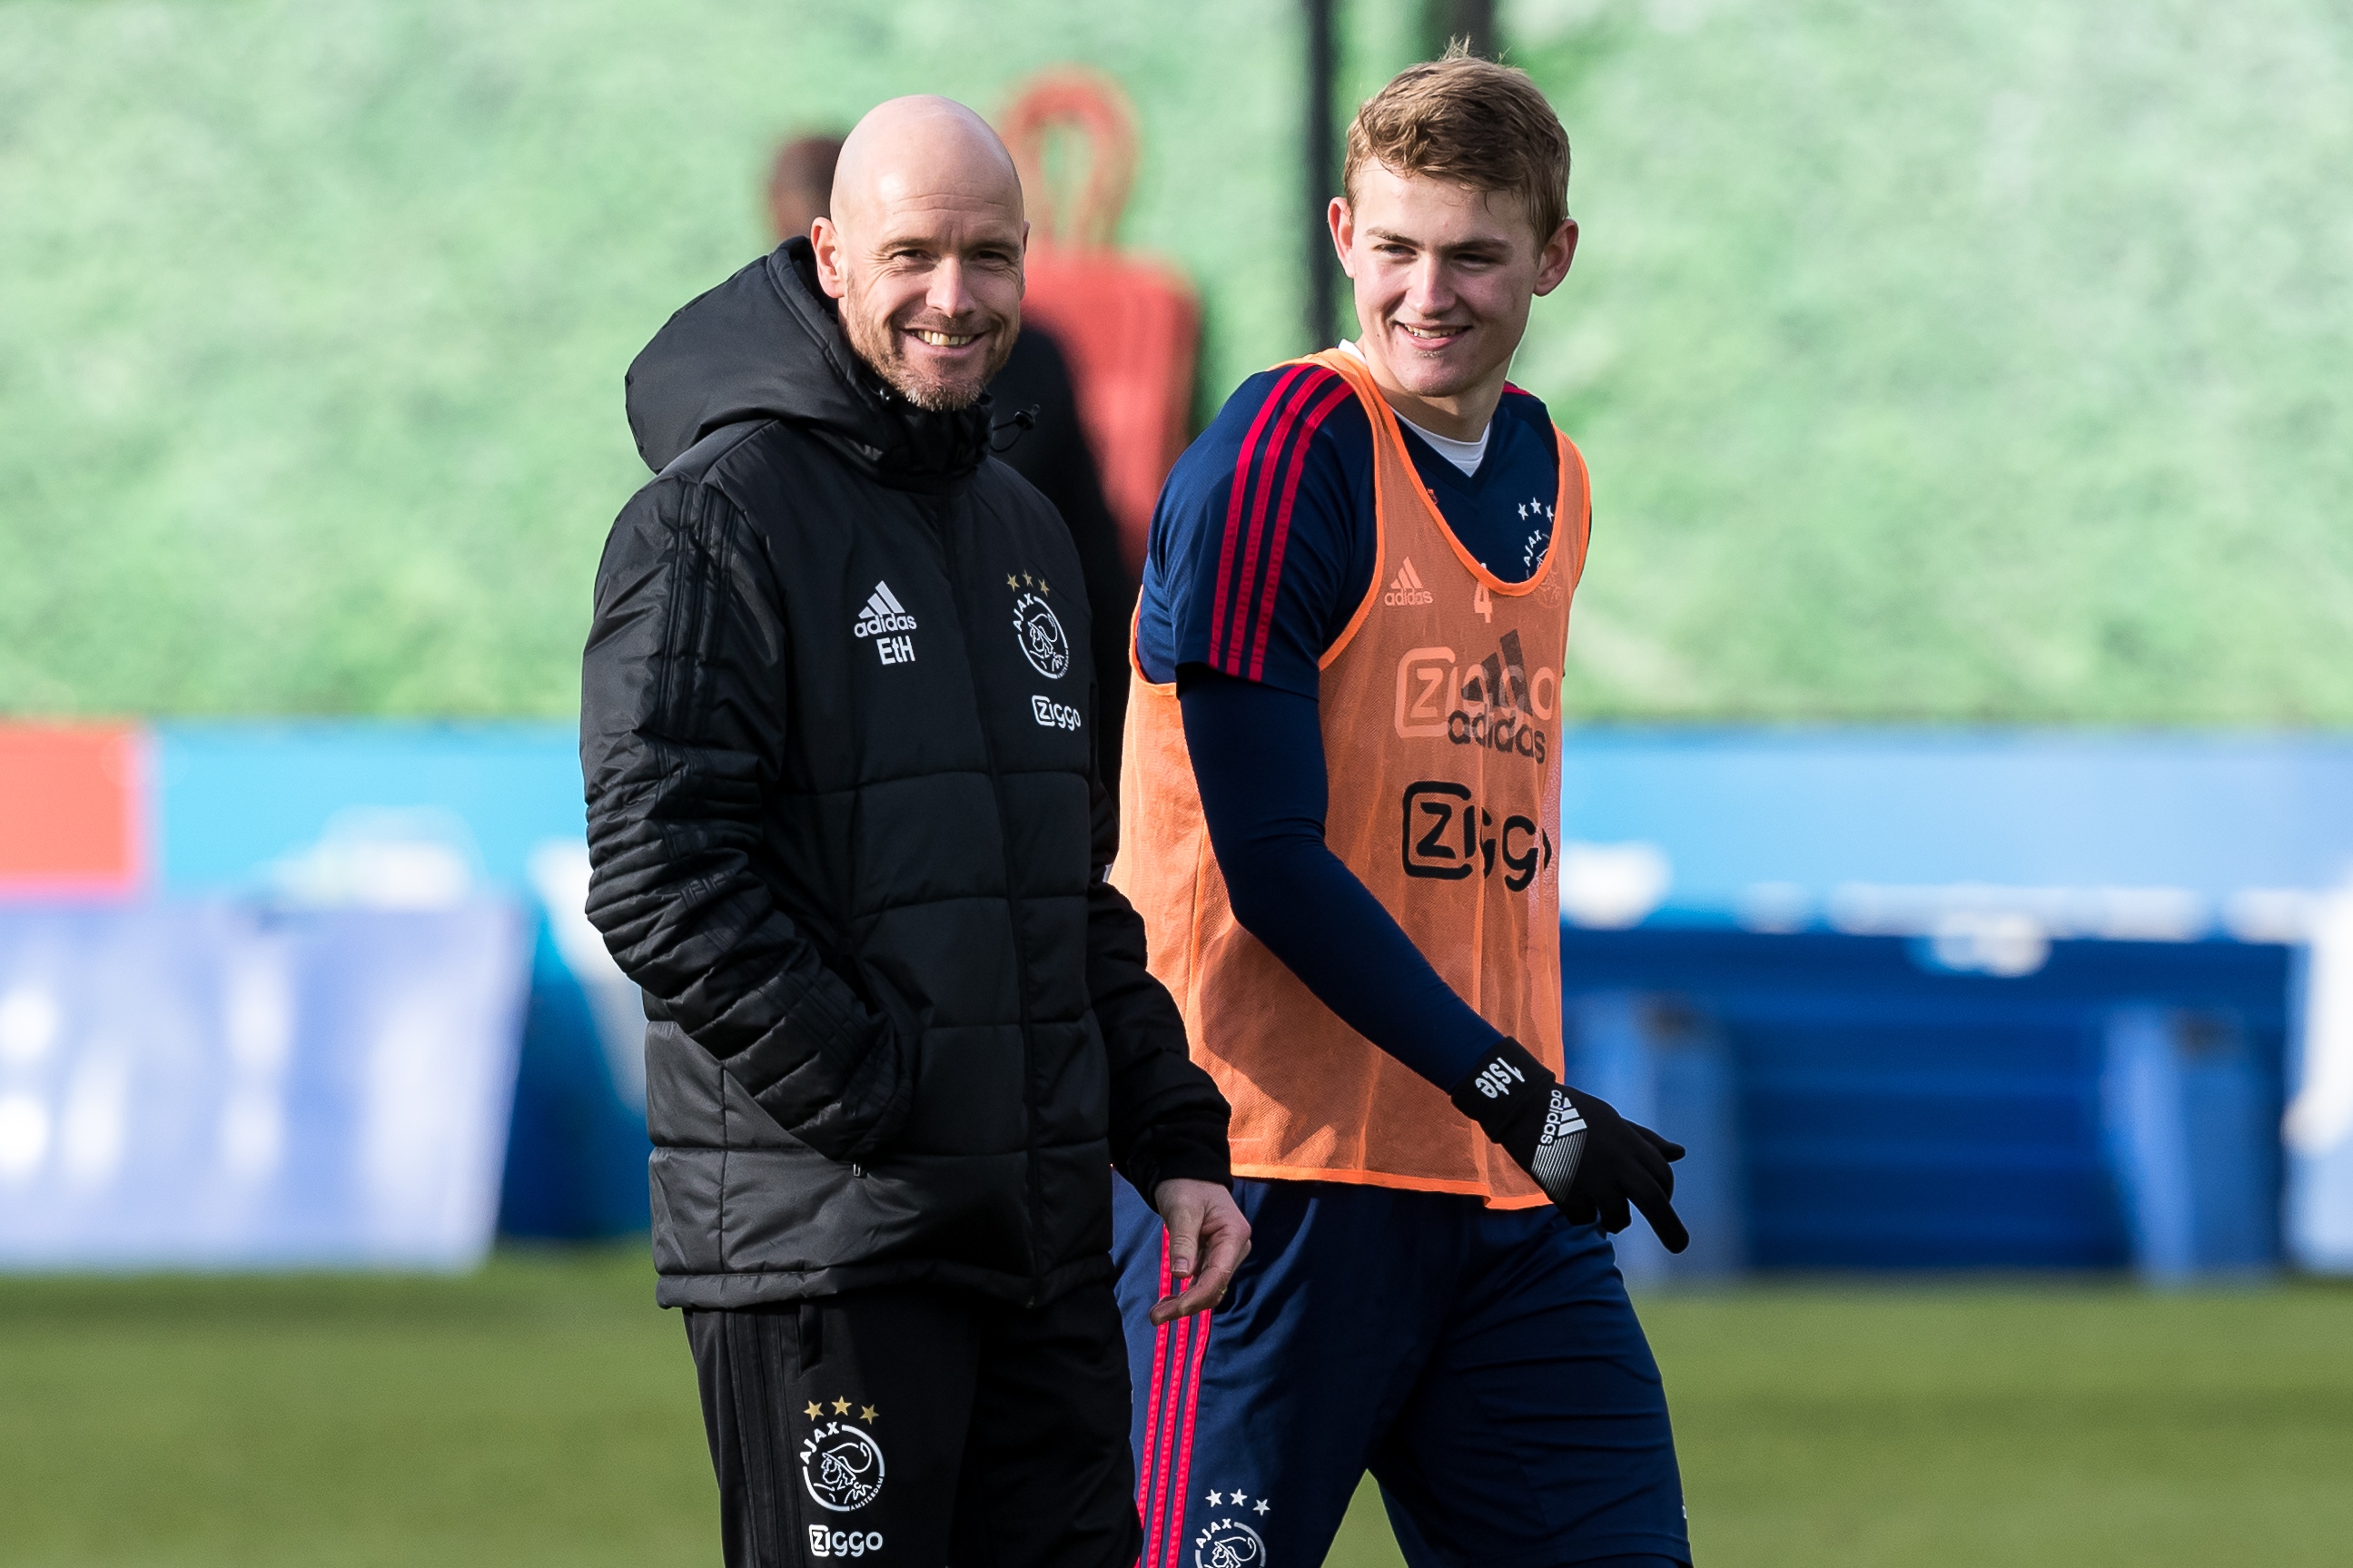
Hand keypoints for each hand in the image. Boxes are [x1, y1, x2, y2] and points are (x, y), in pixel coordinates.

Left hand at [1149, 1178, 1250, 1324]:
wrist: (1188, 1174)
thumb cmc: (1187, 1186)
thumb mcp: (1182, 1209)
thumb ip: (1183, 1242)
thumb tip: (1182, 1275)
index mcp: (1234, 1234)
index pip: (1219, 1274)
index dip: (1198, 1296)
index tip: (1177, 1309)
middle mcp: (1234, 1248)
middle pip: (1214, 1287)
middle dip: (1188, 1304)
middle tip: (1156, 1317)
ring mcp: (1224, 1255)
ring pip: (1208, 1289)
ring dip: (1185, 1303)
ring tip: (1157, 1314)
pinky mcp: (1212, 1258)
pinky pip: (1201, 1282)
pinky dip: (1185, 1293)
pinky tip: (1166, 1302)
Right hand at [1450, 1037, 1689, 1252]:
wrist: (1527, 1108)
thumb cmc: (1573, 1111)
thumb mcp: (1614, 1120)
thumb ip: (1645, 1140)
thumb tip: (1680, 1153)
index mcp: (1629, 1142)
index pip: (1662, 1174)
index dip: (1666, 1191)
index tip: (1662, 1201)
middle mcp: (1617, 1162)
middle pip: (1654, 1200)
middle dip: (1670, 1227)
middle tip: (1679, 1246)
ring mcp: (1592, 1179)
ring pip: (1618, 1217)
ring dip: (1615, 1221)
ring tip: (1606, 1217)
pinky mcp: (1568, 1192)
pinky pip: (1584, 1217)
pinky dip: (1582, 1215)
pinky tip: (1573, 1200)